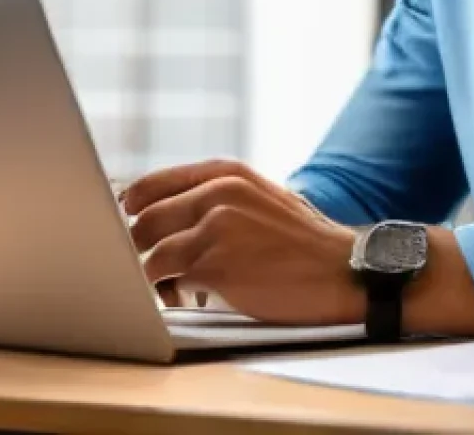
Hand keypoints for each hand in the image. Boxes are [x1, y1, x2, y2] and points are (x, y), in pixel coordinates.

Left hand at [119, 159, 363, 325]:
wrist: (341, 269)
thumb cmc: (302, 241)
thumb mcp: (261, 198)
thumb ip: (218, 197)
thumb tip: (169, 213)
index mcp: (227, 172)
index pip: (151, 184)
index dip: (133, 212)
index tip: (131, 233)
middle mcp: (218, 191)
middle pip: (141, 218)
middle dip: (137, 248)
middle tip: (152, 269)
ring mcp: (216, 225)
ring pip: (147, 249)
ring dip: (148, 274)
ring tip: (170, 289)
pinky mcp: (215, 262)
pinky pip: (163, 277)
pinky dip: (163, 293)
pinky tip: (183, 300)